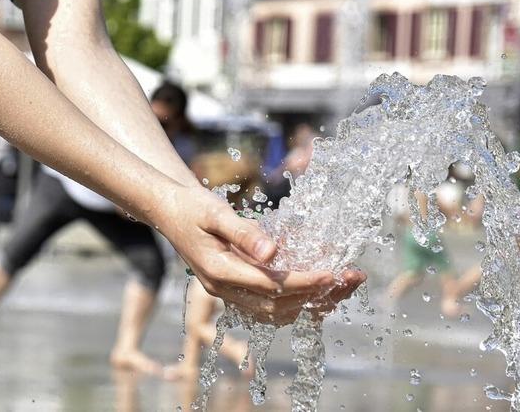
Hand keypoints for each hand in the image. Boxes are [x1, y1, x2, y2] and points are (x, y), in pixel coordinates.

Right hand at [153, 185, 365, 324]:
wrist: (167, 212)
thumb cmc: (191, 207)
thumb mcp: (215, 212)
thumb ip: (244, 233)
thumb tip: (273, 252)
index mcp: (219, 271)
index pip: (272, 285)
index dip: (306, 282)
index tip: (334, 273)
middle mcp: (223, 290)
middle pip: (279, 305)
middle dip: (318, 294)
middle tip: (352, 278)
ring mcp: (227, 293)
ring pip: (276, 312)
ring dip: (311, 303)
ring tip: (343, 287)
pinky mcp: (233, 290)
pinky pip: (268, 307)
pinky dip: (296, 303)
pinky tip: (317, 290)